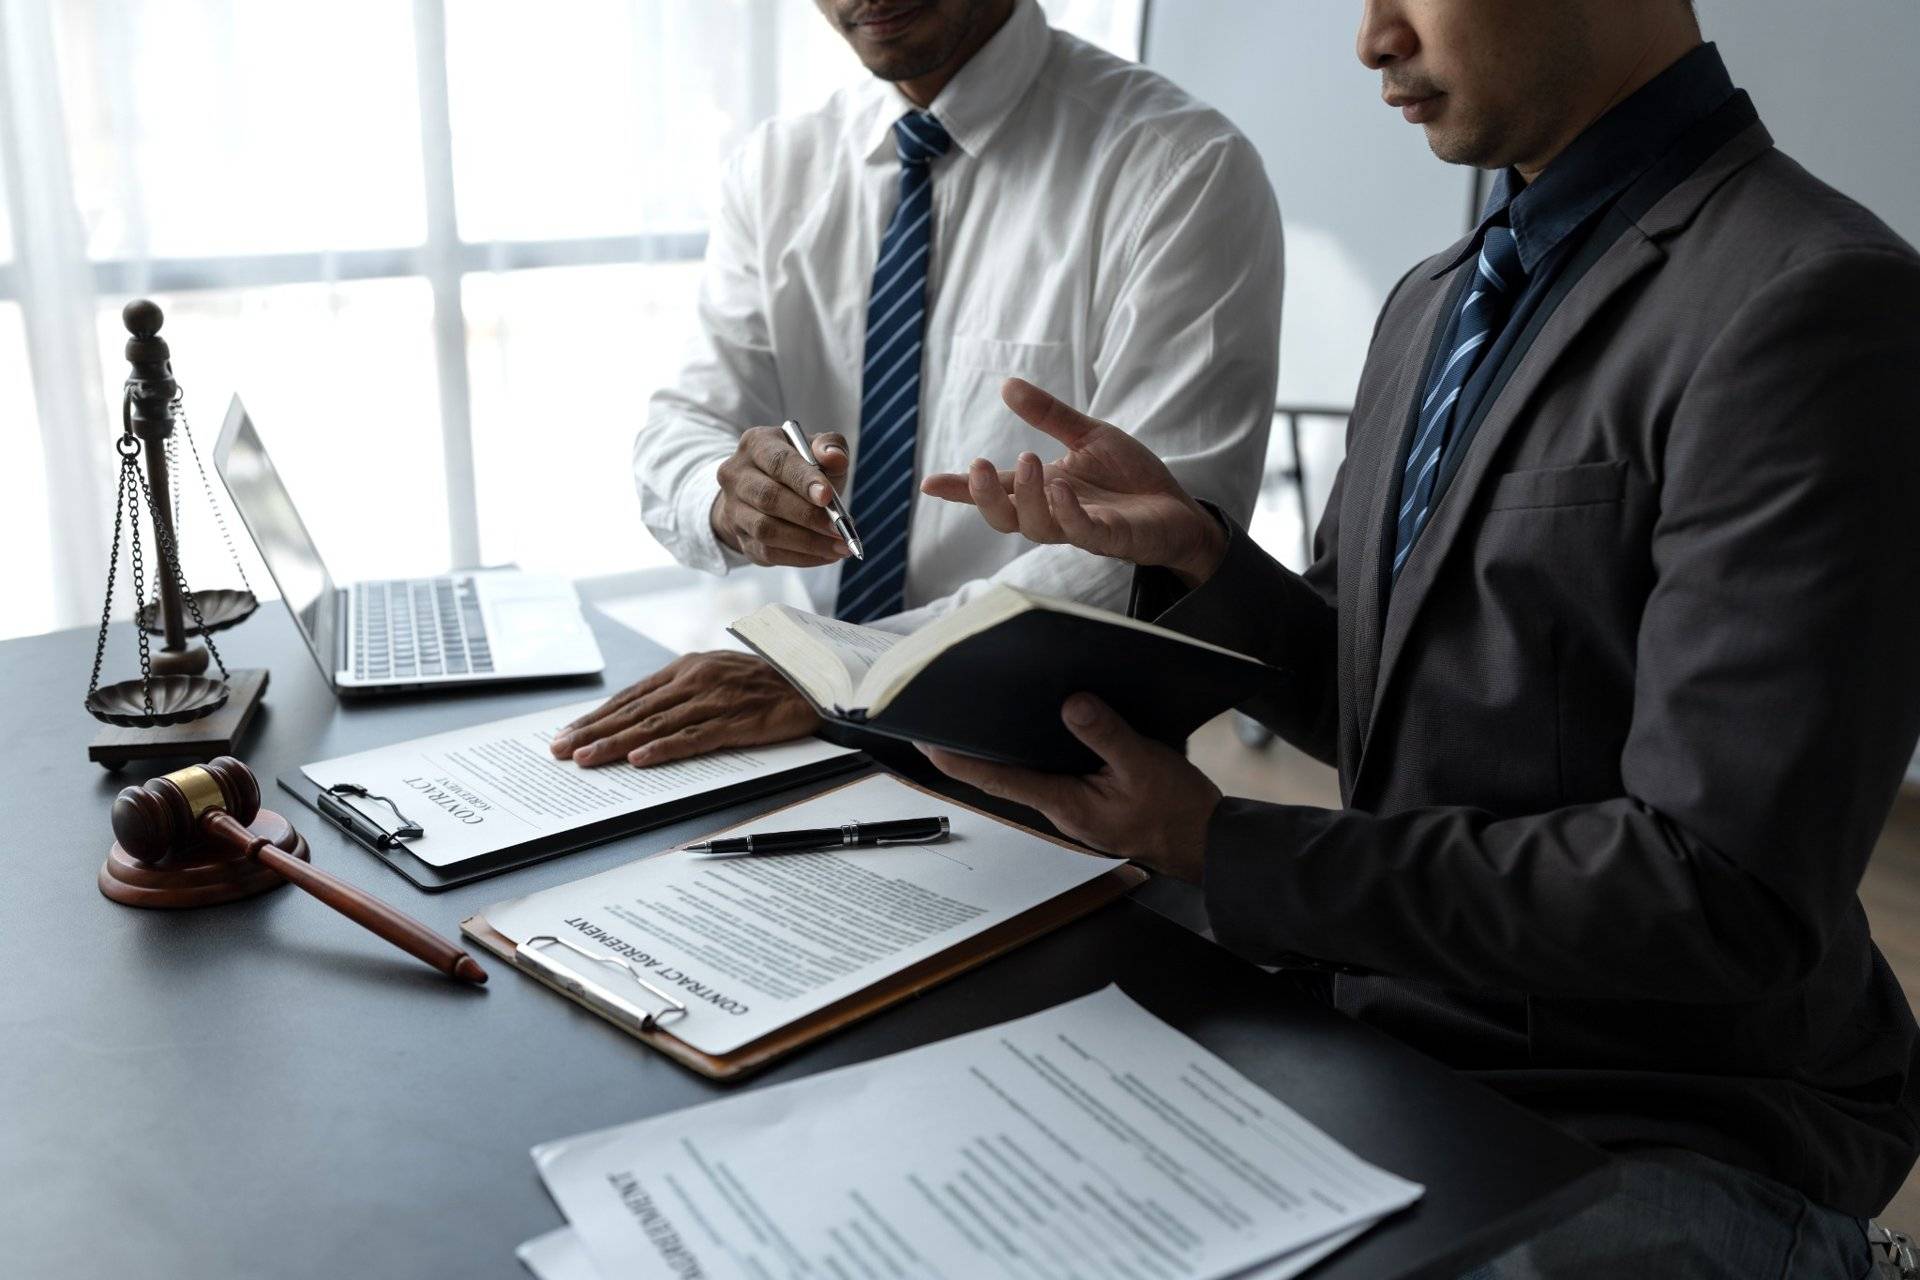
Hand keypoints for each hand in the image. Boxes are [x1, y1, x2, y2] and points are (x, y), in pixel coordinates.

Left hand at [549, 652, 820, 767]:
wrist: (817, 680)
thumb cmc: (768, 682)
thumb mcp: (719, 676)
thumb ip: (685, 692)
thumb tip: (647, 717)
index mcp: (688, 668)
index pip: (632, 696)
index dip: (598, 716)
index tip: (570, 733)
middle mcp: (695, 679)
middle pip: (635, 710)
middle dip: (593, 731)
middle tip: (561, 750)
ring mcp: (715, 699)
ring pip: (655, 724)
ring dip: (615, 743)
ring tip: (586, 759)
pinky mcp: (736, 720)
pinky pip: (693, 737)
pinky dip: (664, 748)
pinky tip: (639, 759)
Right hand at [711, 426, 852, 566]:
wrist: (764, 491)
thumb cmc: (799, 468)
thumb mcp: (816, 450)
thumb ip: (829, 447)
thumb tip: (835, 457)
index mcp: (756, 443)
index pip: (778, 461)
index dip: (803, 480)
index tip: (827, 497)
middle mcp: (737, 474)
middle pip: (769, 498)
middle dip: (808, 516)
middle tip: (839, 529)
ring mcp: (733, 508)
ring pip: (766, 530)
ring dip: (807, 542)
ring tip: (840, 546)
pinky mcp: (740, 537)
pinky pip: (768, 553)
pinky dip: (802, 557)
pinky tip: (826, 555)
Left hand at [918, 694, 1220, 881]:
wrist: (1208, 844)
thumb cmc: (1179, 814)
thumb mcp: (1144, 765)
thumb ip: (1106, 735)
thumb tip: (1072, 705)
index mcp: (1067, 804)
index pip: (999, 780)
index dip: (959, 759)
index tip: (926, 740)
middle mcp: (1063, 808)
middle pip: (1008, 775)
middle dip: (978, 747)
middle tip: (947, 715)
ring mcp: (1076, 806)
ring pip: (1032, 772)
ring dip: (1010, 746)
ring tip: (984, 712)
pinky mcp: (1092, 799)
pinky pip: (1057, 770)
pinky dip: (1044, 748)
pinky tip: (1047, 725)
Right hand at [920, 378, 1227, 585]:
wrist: (1176, 509)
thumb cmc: (1129, 478)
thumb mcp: (1088, 437)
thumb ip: (1049, 416)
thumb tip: (1006, 384)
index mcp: (1043, 490)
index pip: (997, 491)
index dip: (961, 491)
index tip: (929, 484)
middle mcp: (1054, 514)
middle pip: (1006, 517)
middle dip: (986, 496)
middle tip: (977, 466)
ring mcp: (1081, 529)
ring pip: (1038, 526)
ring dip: (1028, 495)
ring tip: (1029, 460)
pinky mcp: (1111, 539)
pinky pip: (1082, 531)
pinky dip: (1067, 513)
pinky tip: (1061, 489)